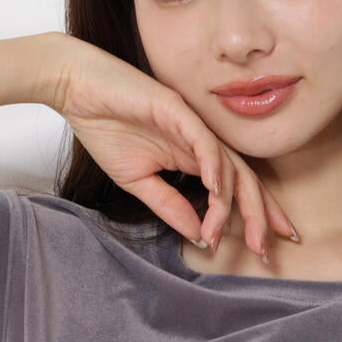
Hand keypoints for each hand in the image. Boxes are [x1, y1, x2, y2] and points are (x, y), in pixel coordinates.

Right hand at [47, 35, 297, 255]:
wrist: (77, 90)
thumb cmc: (105, 128)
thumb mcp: (138, 182)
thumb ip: (170, 207)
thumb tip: (199, 237)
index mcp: (195, 158)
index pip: (237, 189)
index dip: (257, 216)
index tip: (264, 249)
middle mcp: (202, 142)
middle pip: (245, 180)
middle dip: (259, 216)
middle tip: (264, 251)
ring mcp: (193, 125)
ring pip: (228, 165)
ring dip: (231, 202)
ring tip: (227, 232)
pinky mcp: (178, 109)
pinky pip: (204, 141)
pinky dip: (213, 166)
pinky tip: (215, 192)